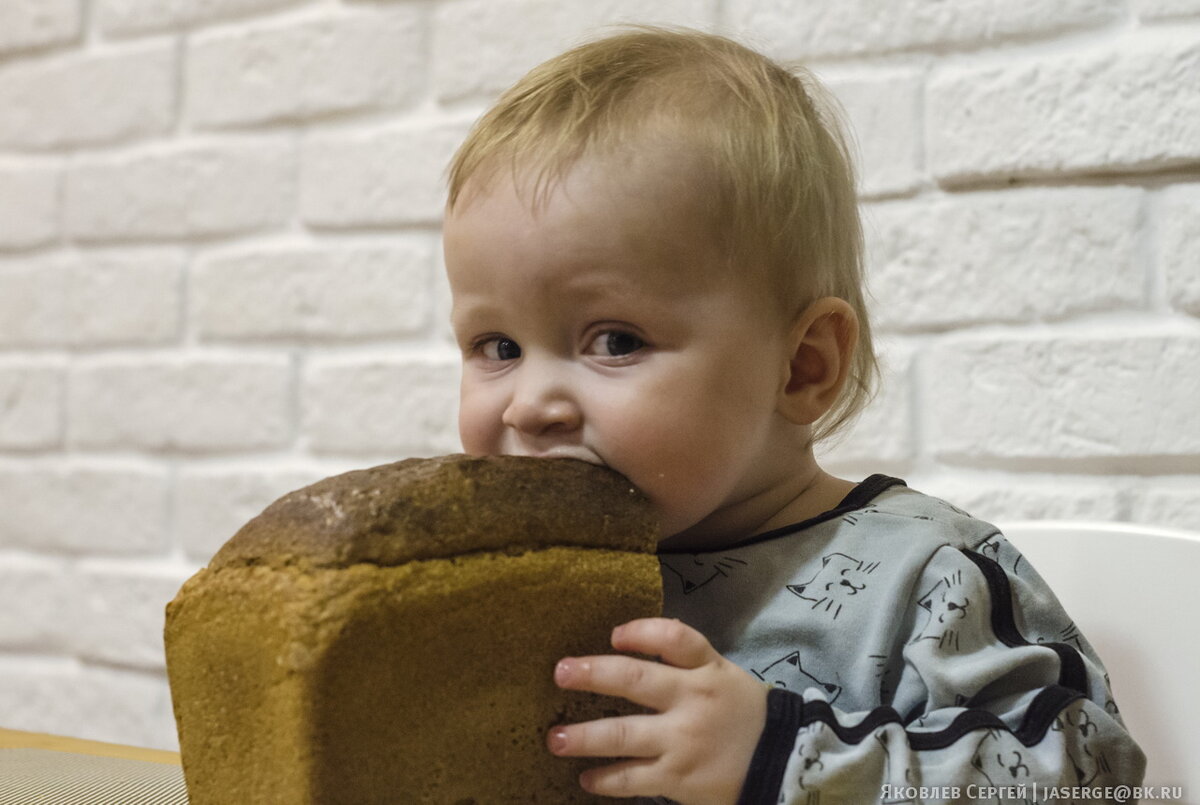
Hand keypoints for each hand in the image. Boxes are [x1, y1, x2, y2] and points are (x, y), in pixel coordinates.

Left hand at [547, 617, 766, 804]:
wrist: (782, 763)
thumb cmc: (744, 714)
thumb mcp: (724, 675)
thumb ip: (686, 660)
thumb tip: (630, 640)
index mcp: (707, 670)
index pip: (673, 638)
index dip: (640, 632)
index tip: (614, 635)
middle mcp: (691, 700)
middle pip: (634, 680)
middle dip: (592, 675)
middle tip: (560, 673)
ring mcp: (683, 741)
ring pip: (623, 735)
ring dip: (583, 737)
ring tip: (555, 739)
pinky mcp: (679, 778)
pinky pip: (633, 778)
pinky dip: (606, 780)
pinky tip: (587, 779)